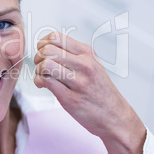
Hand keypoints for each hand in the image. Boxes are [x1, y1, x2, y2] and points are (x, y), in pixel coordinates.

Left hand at [33, 32, 145, 153]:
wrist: (115, 116)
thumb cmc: (100, 90)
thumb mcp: (93, 64)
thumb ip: (73, 54)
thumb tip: (46, 46)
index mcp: (87, 53)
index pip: (55, 37)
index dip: (42, 44)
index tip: (43, 52)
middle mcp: (84, 65)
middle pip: (47, 50)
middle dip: (37, 58)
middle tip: (40, 66)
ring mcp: (78, 82)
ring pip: (45, 65)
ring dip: (38, 71)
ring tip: (42, 77)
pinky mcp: (70, 98)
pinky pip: (46, 82)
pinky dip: (39, 82)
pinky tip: (44, 85)